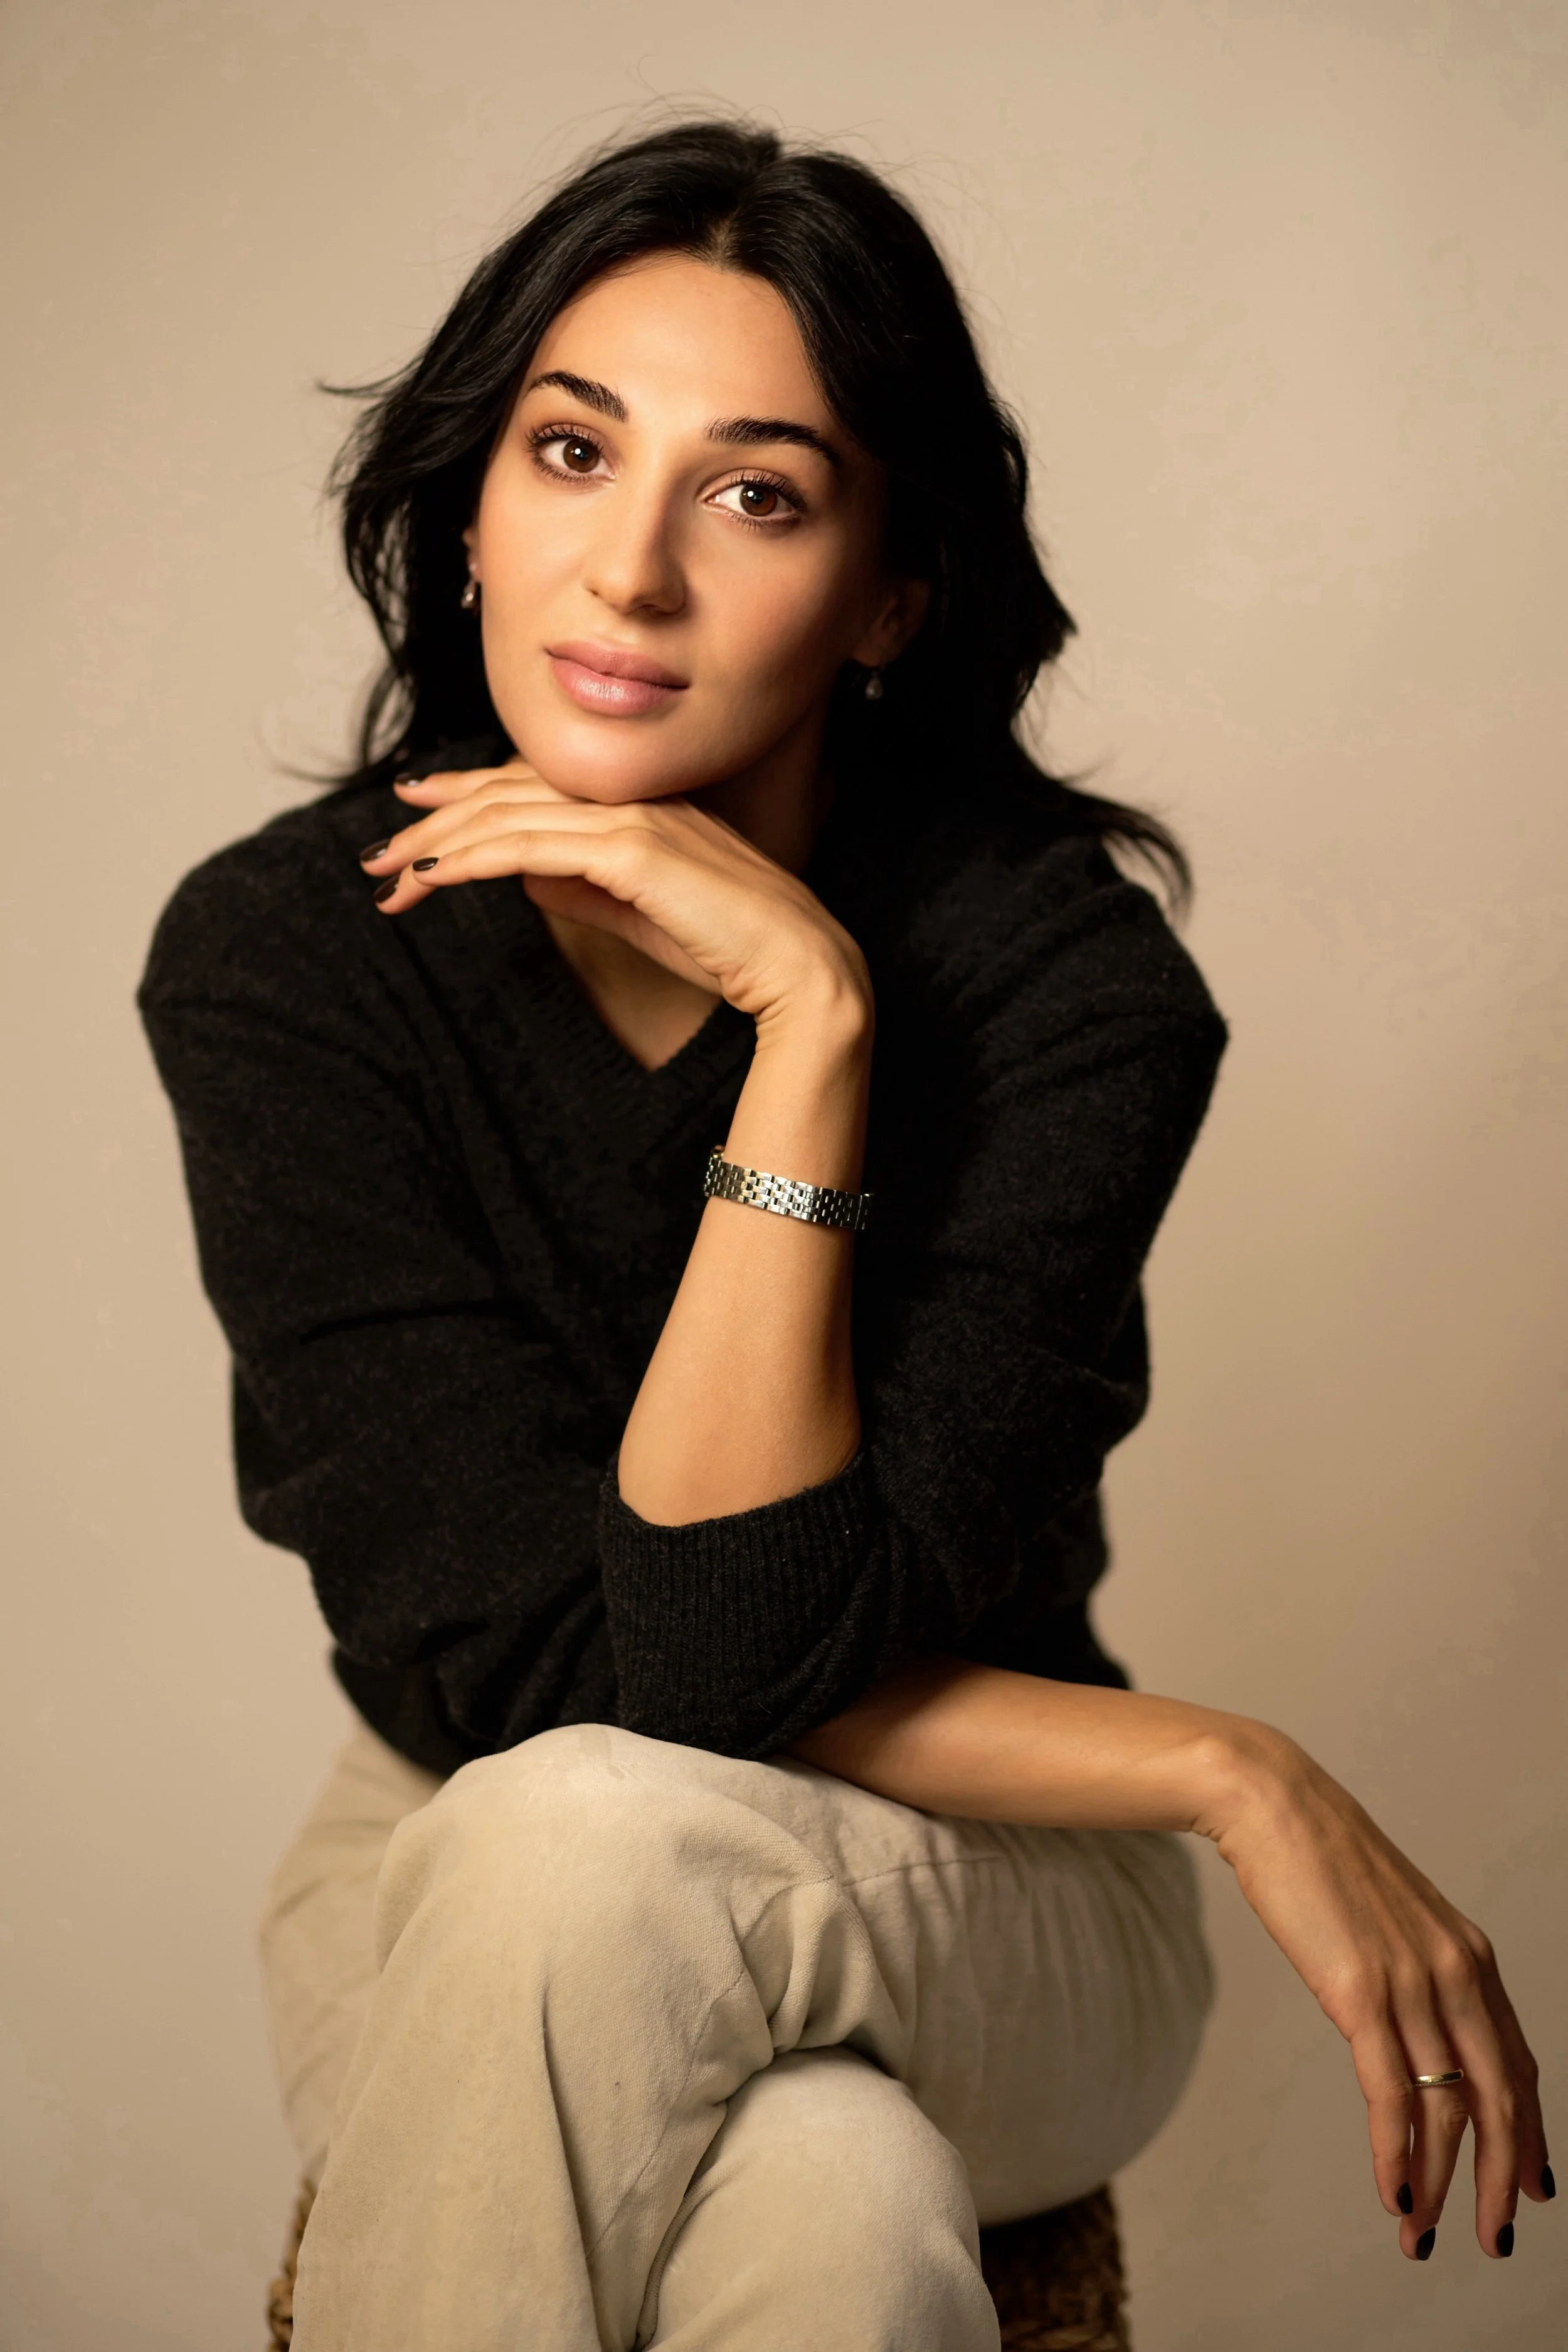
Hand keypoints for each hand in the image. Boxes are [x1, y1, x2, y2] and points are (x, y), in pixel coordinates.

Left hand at [360, 761, 870, 1031]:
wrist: (801, 969)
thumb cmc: (733, 951)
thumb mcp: (641, 917)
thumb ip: (586, 891)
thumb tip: (528, 878)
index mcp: (640, 808)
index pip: (535, 788)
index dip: (468, 794)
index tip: (417, 809)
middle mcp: (632, 801)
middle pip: (509, 794)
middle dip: (436, 822)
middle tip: (379, 853)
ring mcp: (633, 819)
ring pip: (508, 817)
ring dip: (439, 847)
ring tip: (390, 877)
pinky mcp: (632, 851)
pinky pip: (529, 847)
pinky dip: (473, 859)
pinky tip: (433, 877)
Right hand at [1204, 1731, 1549, 2261]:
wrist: (1271, 1803)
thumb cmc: (1318, 1858)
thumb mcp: (1390, 1918)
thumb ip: (1416, 1968)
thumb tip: (1413, 2021)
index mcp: (1469, 1954)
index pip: (1518, 2064)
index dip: (1531, 2132)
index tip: (1533, 2185)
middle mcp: (1457, 1970)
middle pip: (1502, 2099)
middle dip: (1505, 2180)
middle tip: (1497, 2237)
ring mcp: (1412, 1982)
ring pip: (1450, 2108)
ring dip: (1444, 2184)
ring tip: (1424, 2236)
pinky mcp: (1361, 1992)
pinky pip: (1393, 2096)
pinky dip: (1398, 2157)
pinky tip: (1396, 2196)